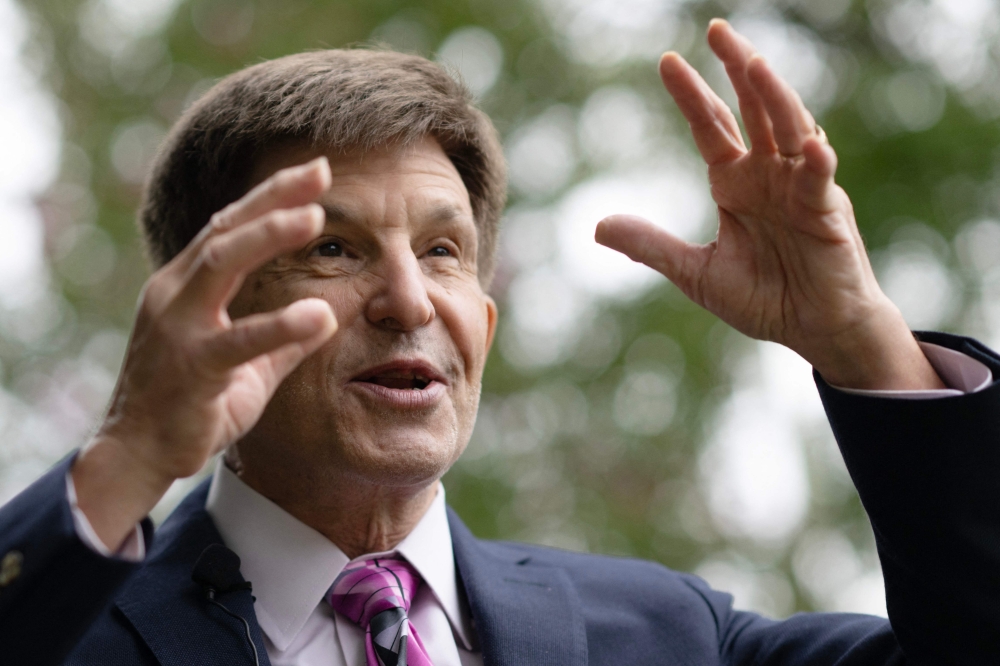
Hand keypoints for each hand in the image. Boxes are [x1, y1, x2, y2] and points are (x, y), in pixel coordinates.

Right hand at [72, 157, 337, 548]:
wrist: (140, 453)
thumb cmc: (194, 402)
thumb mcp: (249, 362)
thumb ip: (288, 336)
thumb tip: (337, 311)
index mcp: (187, 286)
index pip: (230, 227)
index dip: (272, 197)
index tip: (315, 172)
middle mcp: (175, 294)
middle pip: (226, 230)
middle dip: (273, 198)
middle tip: (319, 172)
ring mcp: (177, 327)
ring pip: (221, 264)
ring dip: (268, 235)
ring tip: (315, 216)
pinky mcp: (189, 367)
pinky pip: (237, 340)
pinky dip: (280, 325)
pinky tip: (321, 315)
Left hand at [596, 20, 943, 391]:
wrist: (811, 331)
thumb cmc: (762, 298)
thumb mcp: (695, 272)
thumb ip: (651, 246)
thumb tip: (596, 225)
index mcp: (735, 183)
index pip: (712, 126)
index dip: (692, 96)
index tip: (667, 61)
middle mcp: (768, 174)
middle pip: (753, 110)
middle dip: (737, 69)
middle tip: (717, 30)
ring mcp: (799, 187)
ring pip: (789, 129)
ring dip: (775, 98)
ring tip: (755, 65)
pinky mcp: (827, 211)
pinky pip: (820, 180)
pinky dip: (815, 162)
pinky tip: (807, 146)